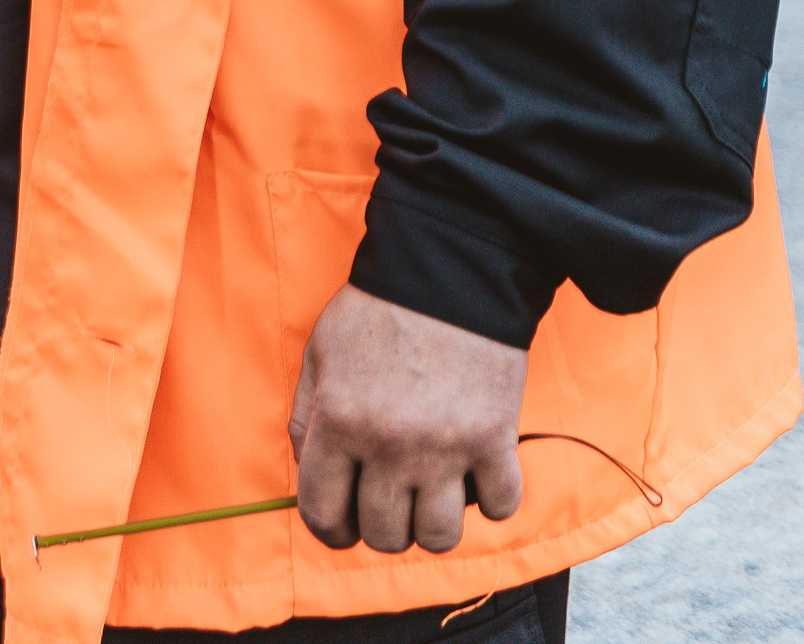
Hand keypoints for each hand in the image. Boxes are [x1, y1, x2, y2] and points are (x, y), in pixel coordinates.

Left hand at [287, 284, 525, 554]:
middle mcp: (389, 443)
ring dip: (434, 520)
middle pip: (384, 535)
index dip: (331, 528)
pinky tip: (477, 469)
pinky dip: (491, 498)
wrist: (448, 266)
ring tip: (433, 486)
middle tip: (392, 493)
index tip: (345, 521)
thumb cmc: (378, 308)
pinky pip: (499, 508)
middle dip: (384, 522)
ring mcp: (446, 446)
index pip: (323, 515)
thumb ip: (305, 418)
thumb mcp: (320, 353)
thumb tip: (310, 476)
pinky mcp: (495, 438)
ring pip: (438, 538)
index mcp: (339, 420)